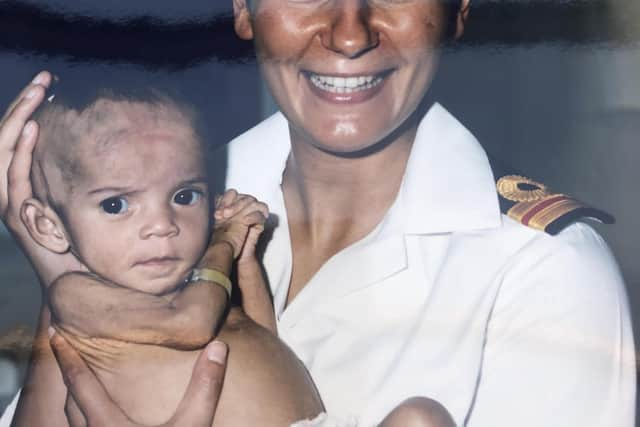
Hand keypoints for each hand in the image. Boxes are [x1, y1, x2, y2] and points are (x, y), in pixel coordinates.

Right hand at [0, 71, 82, 286]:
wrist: (89, 285)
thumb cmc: (98, 244)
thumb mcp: (95, 199)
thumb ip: (96, 174)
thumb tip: (121, 139)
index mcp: (31, 184)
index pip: (19, 138)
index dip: (29, 109)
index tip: (50, 85)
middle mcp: (18, 191)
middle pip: (7, 139)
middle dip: (22, 105)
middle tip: (44, 79)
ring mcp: (16, 204)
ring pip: (3, 153)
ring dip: (17, 119)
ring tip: (36, 93)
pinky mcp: (20, 218)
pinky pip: (13, 179)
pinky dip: (19, 151)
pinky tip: (32, 127)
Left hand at [50, 330, 227, 426]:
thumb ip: (205, 388)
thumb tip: (218, 347)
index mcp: (107, 426)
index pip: (80, 382)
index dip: (67, 355)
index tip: (55, 334)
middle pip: (70, 403)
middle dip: (70, 376)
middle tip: (71, 354)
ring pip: (74, 423)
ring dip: (76, 401)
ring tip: (85, 386)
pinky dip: (85, 420)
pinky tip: (103, 421)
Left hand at [212, 189, 267, 258]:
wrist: (230, 254)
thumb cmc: (223, 239)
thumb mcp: (218, 222)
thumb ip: (219, 208)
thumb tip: (216, 196)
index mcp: (232, 206)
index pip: (232, 193)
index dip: (225, 200)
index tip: (218, 214)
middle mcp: (243, 209)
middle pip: (243, 196)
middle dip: (234, 204)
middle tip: (225, 215)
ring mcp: (252, 215)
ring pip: (253, 202)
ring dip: (242, 207)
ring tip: (233, 217)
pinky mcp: (259, 224)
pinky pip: (260, 215)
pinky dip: (252, 216)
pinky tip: (244, 222)